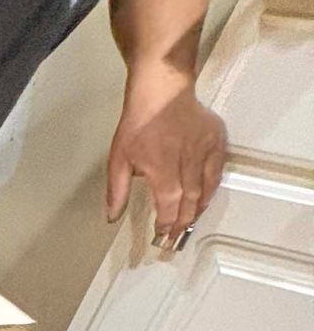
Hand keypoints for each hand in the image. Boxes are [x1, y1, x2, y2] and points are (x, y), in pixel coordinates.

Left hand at [106, 81, 225, 249]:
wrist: (161, 92)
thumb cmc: (138, 124)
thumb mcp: (118, 158)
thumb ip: (116, 191)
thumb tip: (112, 217)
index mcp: (162, 165)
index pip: (169, 202)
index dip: (167, 223)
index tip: (161, 235)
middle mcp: (186, 159)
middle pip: (190, 200)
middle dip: (183, 222)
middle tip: (175, 238)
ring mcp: (204, 149)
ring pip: (206, 189)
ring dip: (198, 209)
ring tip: (188, 224)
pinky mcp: (216, 141)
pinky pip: (217, 172)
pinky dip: (211, 189)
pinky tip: (203, 200)